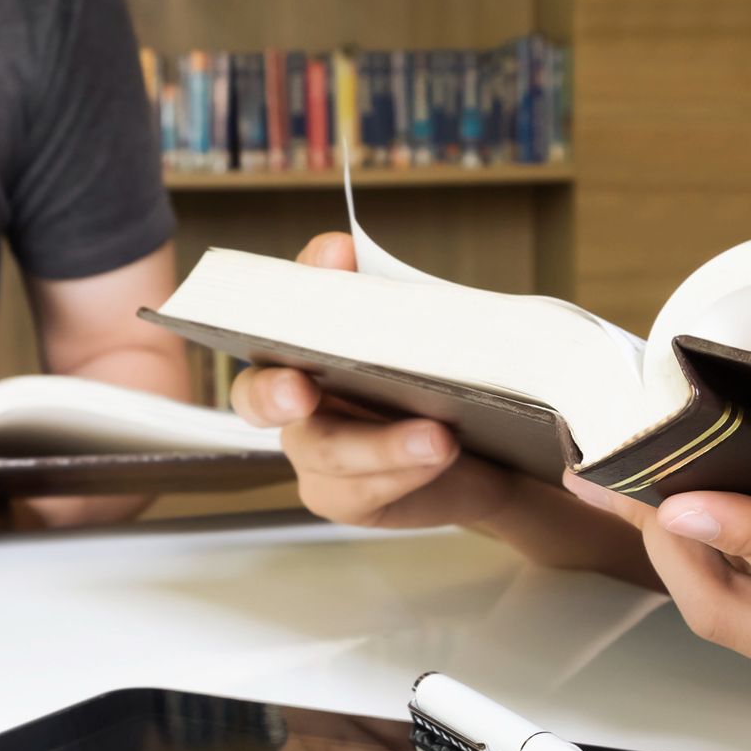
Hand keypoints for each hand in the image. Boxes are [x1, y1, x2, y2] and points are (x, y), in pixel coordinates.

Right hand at [228, 233, 517, 529]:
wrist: (492, 455)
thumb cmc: (447, 386)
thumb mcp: (430, 330)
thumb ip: (390, 293)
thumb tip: (354, 254)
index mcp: (306, 341)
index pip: (286, 300)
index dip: (305, 278)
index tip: (336, 256)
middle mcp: (294, 393)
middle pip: (258, 392)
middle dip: (275, 389)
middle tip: (297, 389)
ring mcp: (312, 448)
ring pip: (323, 447)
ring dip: (380, 442)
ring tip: (436, 436)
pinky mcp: (339, 495)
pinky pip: (357, 490)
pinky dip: (400, 471)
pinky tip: (436, 456)